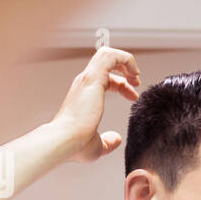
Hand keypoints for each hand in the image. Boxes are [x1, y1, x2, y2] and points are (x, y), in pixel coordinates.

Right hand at [51, 47, 141, 162]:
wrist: (64, 141)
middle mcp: (84, 83)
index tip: (133, 96)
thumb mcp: (97, 145)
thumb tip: (116, 139)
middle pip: (106, 61)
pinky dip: (125, 60)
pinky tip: (133, 74)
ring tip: (136, 76)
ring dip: (126, 60)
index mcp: (84, 94)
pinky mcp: (93, 79)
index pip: (105, 77)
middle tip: (136, 81)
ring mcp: (87, 79)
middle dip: (125, 67)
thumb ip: (107, 142)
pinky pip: (111, 57)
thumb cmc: (74, 145)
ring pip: (107, 53)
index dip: (122, 84)